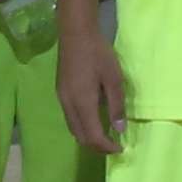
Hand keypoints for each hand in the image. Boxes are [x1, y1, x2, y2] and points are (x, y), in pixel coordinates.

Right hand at [58, 20, 127, 162]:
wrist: (75, 33)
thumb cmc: (98, 53)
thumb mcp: (114, 78)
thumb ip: (116, 105)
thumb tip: (120, 129)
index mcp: (82, 103)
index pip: (93, 136)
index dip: (107, 147)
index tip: (121, 148)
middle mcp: (68, 105)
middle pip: (80, 137)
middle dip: (97, 146)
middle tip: (114, 145)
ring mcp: (62, 99)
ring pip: (74, 129)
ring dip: (89, 137)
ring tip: (106, 135)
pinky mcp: (60, 93)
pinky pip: (70, 119)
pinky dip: (82, 127)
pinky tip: (94, 120)